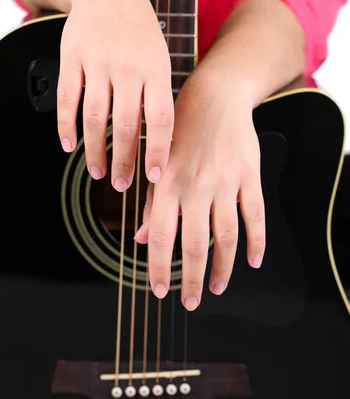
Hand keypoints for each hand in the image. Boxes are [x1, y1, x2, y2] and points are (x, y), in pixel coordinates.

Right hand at [57, 0, 173, 190]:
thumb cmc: (140, 32)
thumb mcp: (160, 58)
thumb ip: (158, 96)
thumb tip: (161, 143)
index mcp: (156, 70)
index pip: (160, 120)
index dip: (158, 152)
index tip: (154, 177)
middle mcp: (128, 67)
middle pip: (126, 125)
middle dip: (124, 161)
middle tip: (122, 186)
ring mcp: (98, 62)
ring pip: (94, 117)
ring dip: (95, 150)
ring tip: (98, 171)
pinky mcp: (72, 58)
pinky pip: (67, 98)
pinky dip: (66, 125)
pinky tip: (69, 145)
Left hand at [135, 64, 265, 309]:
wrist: (216, 96)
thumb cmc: (180, 129)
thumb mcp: (158, 162)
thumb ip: (152, 202)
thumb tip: (142, 239)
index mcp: (168, 184)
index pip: (162, 237)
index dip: (160, 268)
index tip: (160, 292)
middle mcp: (196, 187)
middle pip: (195, 245)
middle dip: (191, 279)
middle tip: (190, 302)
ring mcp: (226, 183)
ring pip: (226, 236)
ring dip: (222, 267)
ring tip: (217, 288)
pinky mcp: (249, 177)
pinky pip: (255, 216)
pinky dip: (256, 241)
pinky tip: (253, 261)